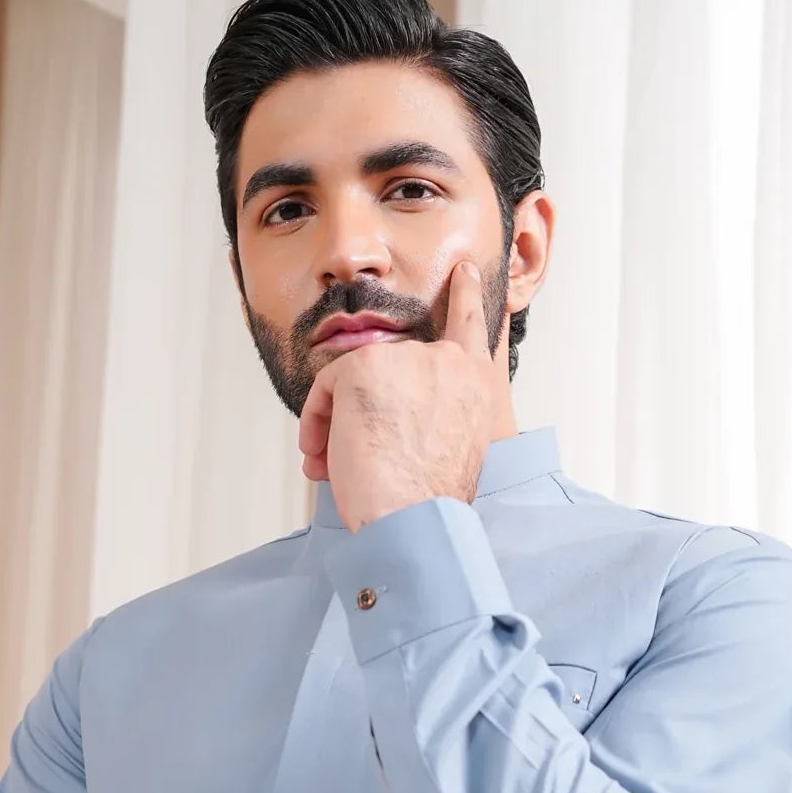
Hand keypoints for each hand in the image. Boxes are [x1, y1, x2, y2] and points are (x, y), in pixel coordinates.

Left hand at [298, 259, 496, 531]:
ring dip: (336, 425)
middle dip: (362, 412)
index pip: (472, 327)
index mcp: (475, 386)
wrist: (413, 520)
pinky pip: (326, 386)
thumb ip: (431, 412)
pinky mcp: (366, 367)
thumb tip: (386, 411)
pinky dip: (317, 422)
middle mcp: (448, 363)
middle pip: (388, 367)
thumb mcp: (450, 449)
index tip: (465, 272)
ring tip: (336, 466)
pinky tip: (326, 456)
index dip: (467, 296)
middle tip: (351, 458)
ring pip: (355, 380)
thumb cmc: (427, 503)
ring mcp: (408, 359)